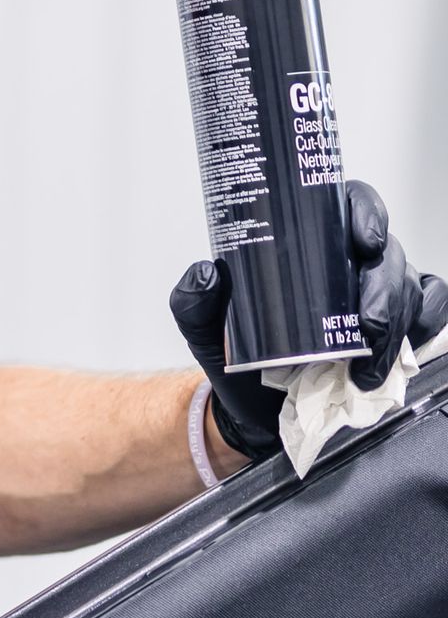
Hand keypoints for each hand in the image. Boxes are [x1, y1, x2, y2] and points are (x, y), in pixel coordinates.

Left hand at [171, 180, 447, 461]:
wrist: (252, 411)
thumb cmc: (238, 354)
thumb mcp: (204, 325)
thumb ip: (193, 299)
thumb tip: (207, 273)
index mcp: (308, 244)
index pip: (348, 207)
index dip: (367, 213)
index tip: (364, 242)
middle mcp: (348, 265)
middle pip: (388, 254)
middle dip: (385, 287)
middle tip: (367, 324)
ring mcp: (377, 296)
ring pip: (412, 286)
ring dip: (399, 323)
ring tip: (368, 365)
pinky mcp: (397, 330)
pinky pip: (432, 314)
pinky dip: (430, 324)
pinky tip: (409, 346)